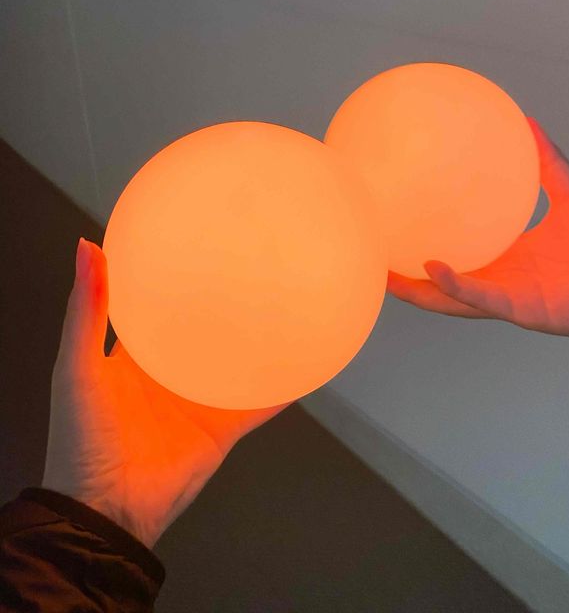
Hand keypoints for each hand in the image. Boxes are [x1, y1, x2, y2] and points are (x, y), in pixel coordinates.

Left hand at [42, 238, 291, 548]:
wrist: (107, 512)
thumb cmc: (81, 441)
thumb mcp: (77, 367)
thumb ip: (87, 310)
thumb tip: (86, 246)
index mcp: (133, 355)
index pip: (157, 306)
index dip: (174, 278)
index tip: (196, 240)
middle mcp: (169, 373)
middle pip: (204, 331)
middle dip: (225, 303)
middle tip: (253, 263)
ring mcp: (199, 400)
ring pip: (237, 362)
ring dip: (260, 340)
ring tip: (289, 302)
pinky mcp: (223, 428)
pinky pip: (260, 402)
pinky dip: (283, 385)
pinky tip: (307, 362)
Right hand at [386, 117, 568, 345]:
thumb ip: (547, 161)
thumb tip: (526, 120)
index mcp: (508, 254)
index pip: (460, 250)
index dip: (428, 239)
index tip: (399, 219)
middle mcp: (501, 278)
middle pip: (443, 282)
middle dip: (407, 275)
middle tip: (374, 252)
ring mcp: (508, 297)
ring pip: (453, 298)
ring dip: (419, 289)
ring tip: (385, 272)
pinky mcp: (523, 310)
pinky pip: (484, 299)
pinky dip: (458, 287)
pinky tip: (434, 268)